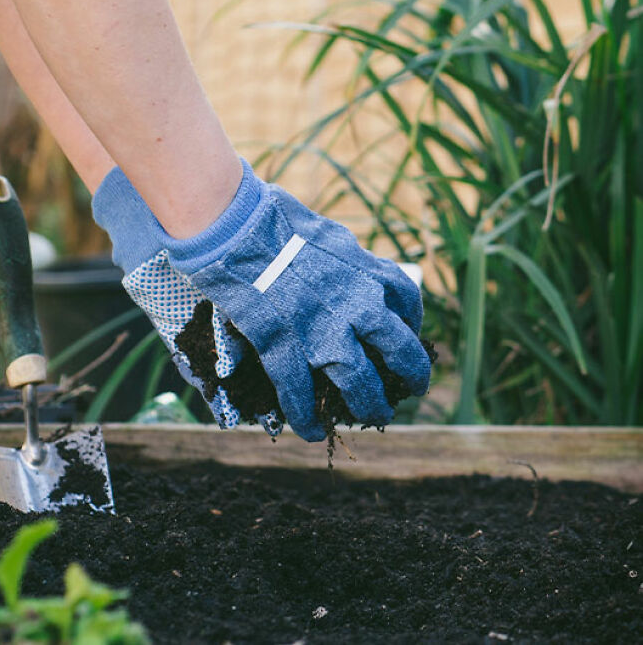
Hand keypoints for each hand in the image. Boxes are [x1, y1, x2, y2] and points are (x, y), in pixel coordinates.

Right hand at [93, 159, 431, 441]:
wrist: (236, 224)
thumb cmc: (275, 219)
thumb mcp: (325, 232)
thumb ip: (342, 255)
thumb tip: (346, 260)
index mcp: (365, 270)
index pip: (406, 300)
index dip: (411, 322)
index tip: (407, 331)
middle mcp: (355, 302)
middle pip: (399, 349)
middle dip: (410, 374)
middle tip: (410, 388)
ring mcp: (320, 328)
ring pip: (357, 380)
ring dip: (368, 404)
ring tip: (373, 417)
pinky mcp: (282, 343)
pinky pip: (299, 390)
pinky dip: (305, 415)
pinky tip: (308, 429)